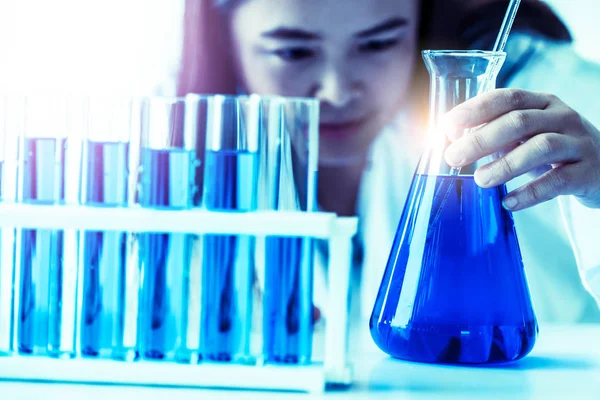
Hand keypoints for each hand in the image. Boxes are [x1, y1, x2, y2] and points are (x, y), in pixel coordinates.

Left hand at [442, 88, 599, 210]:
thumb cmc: (554, 150)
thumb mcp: (527, 135)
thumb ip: (496, 134)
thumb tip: (455, 140)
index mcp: (542, 103)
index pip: (507, 97)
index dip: (476, 109)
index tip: (448, 125)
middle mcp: (562, 117)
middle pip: (519, 121)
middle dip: (482, 139)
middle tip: (453, 157)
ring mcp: (578, 143)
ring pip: (541, 147)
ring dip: (506, 164)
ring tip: (480, 180)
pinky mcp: (588, 172)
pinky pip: (558, 181)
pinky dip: (531, 192)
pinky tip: (509, 202)